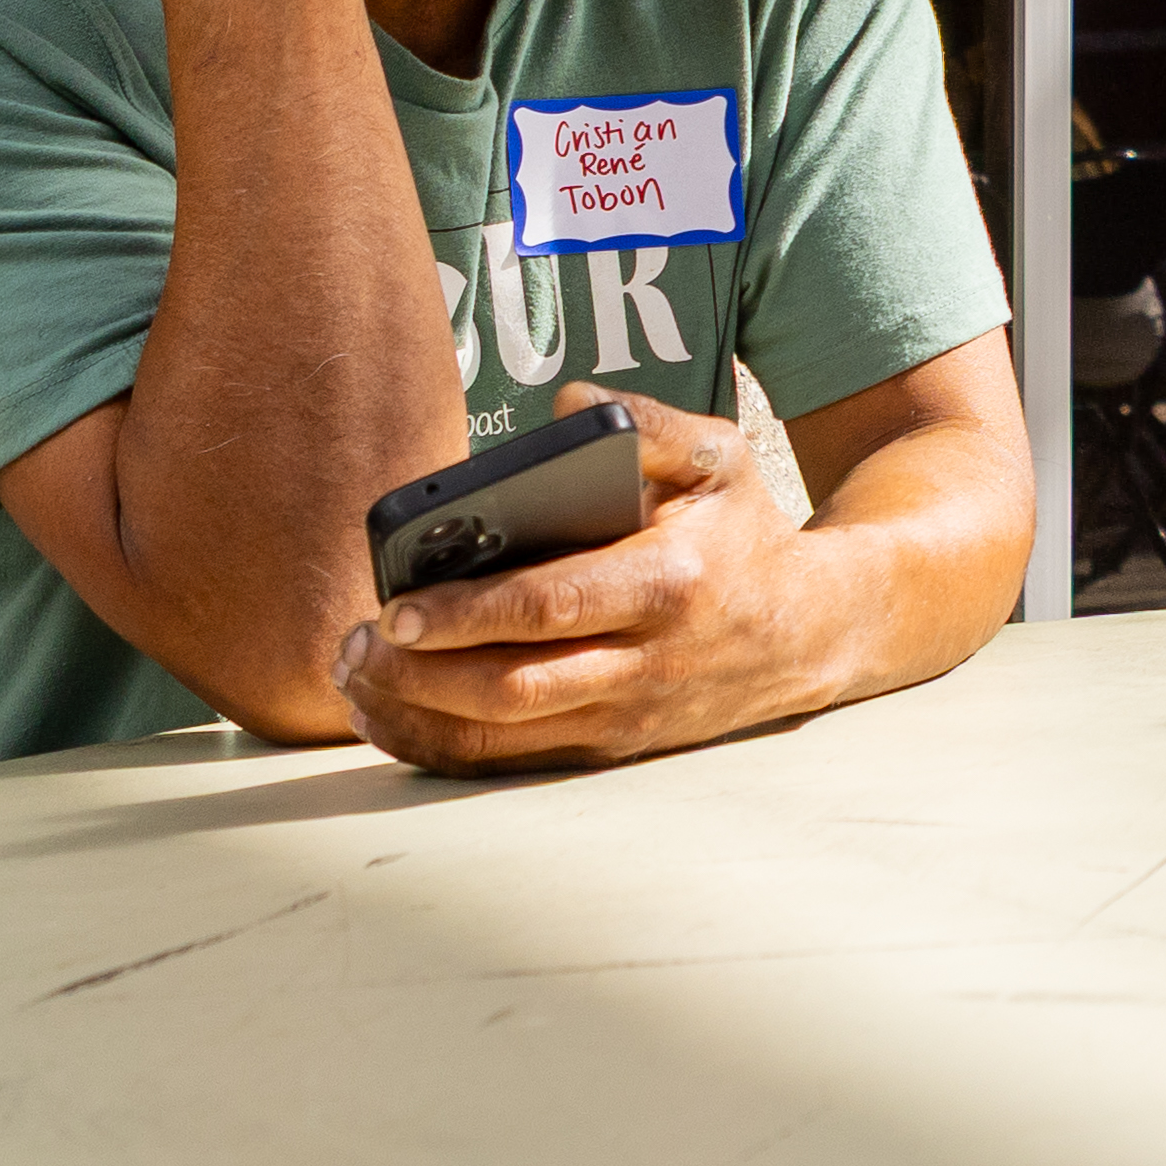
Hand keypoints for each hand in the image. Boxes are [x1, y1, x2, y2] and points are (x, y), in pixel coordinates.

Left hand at [340, 385, 835, 771]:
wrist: (811, 630)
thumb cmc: (744, 535)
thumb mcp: (720, 460)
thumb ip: (648, 422)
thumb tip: (569, 403)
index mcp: (666, 582)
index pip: (549, 607)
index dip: (465, 613)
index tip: (397, 608)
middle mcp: (646, 662)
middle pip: (510, 687)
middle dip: (419, 675)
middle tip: (354, 646)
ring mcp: (626, 716)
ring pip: (501, 738)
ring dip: (416, 715)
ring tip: (355, 678)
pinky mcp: (610, 748)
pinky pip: (509, 762)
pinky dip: (441, 745)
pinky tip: (392, 714)